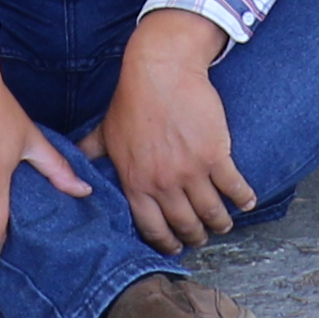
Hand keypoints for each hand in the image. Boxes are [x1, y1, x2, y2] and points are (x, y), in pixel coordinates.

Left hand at [94, 14, 256, 256]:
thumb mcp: (106, 130)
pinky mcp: (215, 155)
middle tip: (202, 237)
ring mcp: (191, 171)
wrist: (161, 70)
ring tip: (223, 224)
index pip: (152, 228)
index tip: (176, 248)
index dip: (166, 243)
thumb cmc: (132, 98)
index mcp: (136, 182)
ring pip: (211, 211)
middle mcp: (163, 184)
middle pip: (185, 225)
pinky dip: (243, 198)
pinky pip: (233, 186)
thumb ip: (90, 153)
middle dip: (195, 236)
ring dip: (219, 223)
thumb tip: (72, 167)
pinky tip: (246, 203)